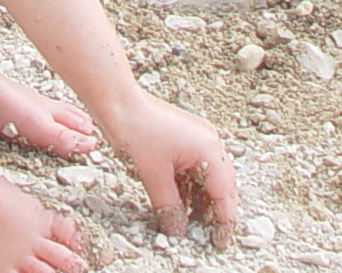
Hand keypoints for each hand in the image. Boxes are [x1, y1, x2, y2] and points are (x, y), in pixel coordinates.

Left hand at [101, 92, 239, 244]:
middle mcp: (209, 142)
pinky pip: (193, 167)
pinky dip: (189, 186)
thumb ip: (168, 206)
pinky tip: (181, 202)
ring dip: (200, 199)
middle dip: (215, 210)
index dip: (224, 218)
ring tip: (191, 222)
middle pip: (220, 185)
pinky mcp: (184, 138)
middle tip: (209, 234)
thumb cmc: (137, 130)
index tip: (221, 240)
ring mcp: (197, 139)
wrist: (117, 102)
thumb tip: (177, 230)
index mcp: (209, 150)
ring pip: (206, 177)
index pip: (224, 192)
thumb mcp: (154, 175)